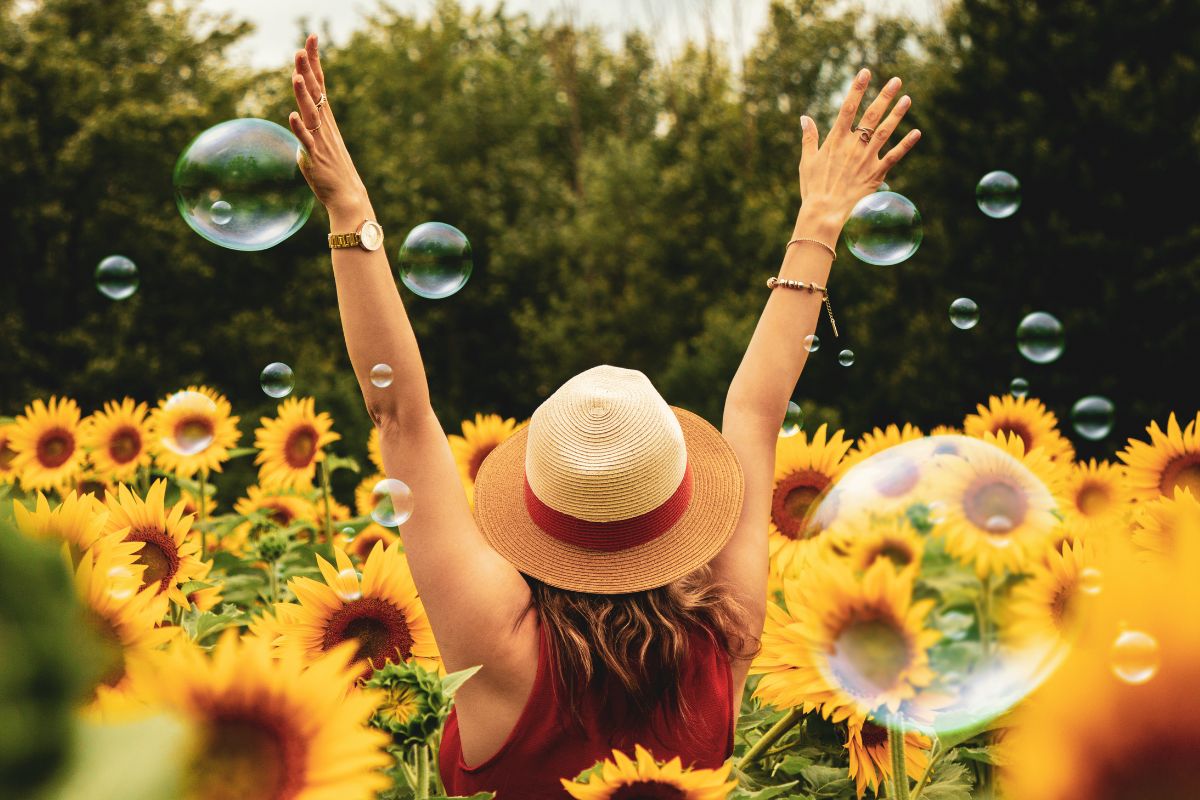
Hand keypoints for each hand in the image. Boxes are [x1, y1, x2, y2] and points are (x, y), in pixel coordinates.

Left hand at [288, 34, 369, 219]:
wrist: (347, 196)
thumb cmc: (333, 171)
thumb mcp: (320, 143)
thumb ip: (308, 128)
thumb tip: (299, 120)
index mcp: (325, 119)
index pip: (320, 84)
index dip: (314, 61)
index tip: (311, 38)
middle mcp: (324, 125)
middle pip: (315, 92)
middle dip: (308, 70)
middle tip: (302, 48)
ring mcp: (320, 140)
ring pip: (311, 113)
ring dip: (304, 95)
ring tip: (297, 76)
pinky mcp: (315, 157)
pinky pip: (306, 140)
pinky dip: (299, 128)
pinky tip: (292, 115)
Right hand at [795, 68, 920, 234]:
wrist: (824, 213)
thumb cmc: (813, 188)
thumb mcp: (807, 161)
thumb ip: (809, 137)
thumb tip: (804, 117)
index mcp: (835, 140)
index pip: (848, 107)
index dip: (857, 88)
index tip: (866, 72)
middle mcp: (853, 146)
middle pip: (871, 115)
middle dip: (884, 96)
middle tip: (896, 80)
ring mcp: (866, 159)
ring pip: (885, 131)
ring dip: (897, 114)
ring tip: (907, 99)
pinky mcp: (876, 174)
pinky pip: (894, 156)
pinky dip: (906, 144)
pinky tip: (916, 132)